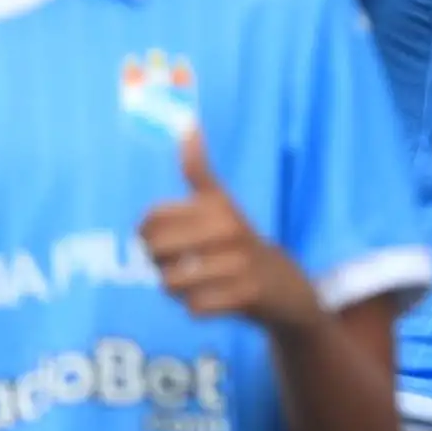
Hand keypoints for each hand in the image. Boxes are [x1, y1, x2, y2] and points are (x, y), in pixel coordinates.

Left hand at [140, 129, 320, 331]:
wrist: (286, 285)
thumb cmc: (239, 241)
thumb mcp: (221, 202)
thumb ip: (198, 170)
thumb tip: (187, 123)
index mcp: (218, 205)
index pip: (151, 219)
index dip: (145, 234)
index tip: (162, 238)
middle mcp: (229, 229)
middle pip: (156, 250)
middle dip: (157, 263)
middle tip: (175, 264)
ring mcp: (239, 263)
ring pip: (172, 282)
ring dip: (175, 288)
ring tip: (191, 282)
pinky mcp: (247, 295)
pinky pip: (195, 307)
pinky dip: (197, 307)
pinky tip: (211, 299)